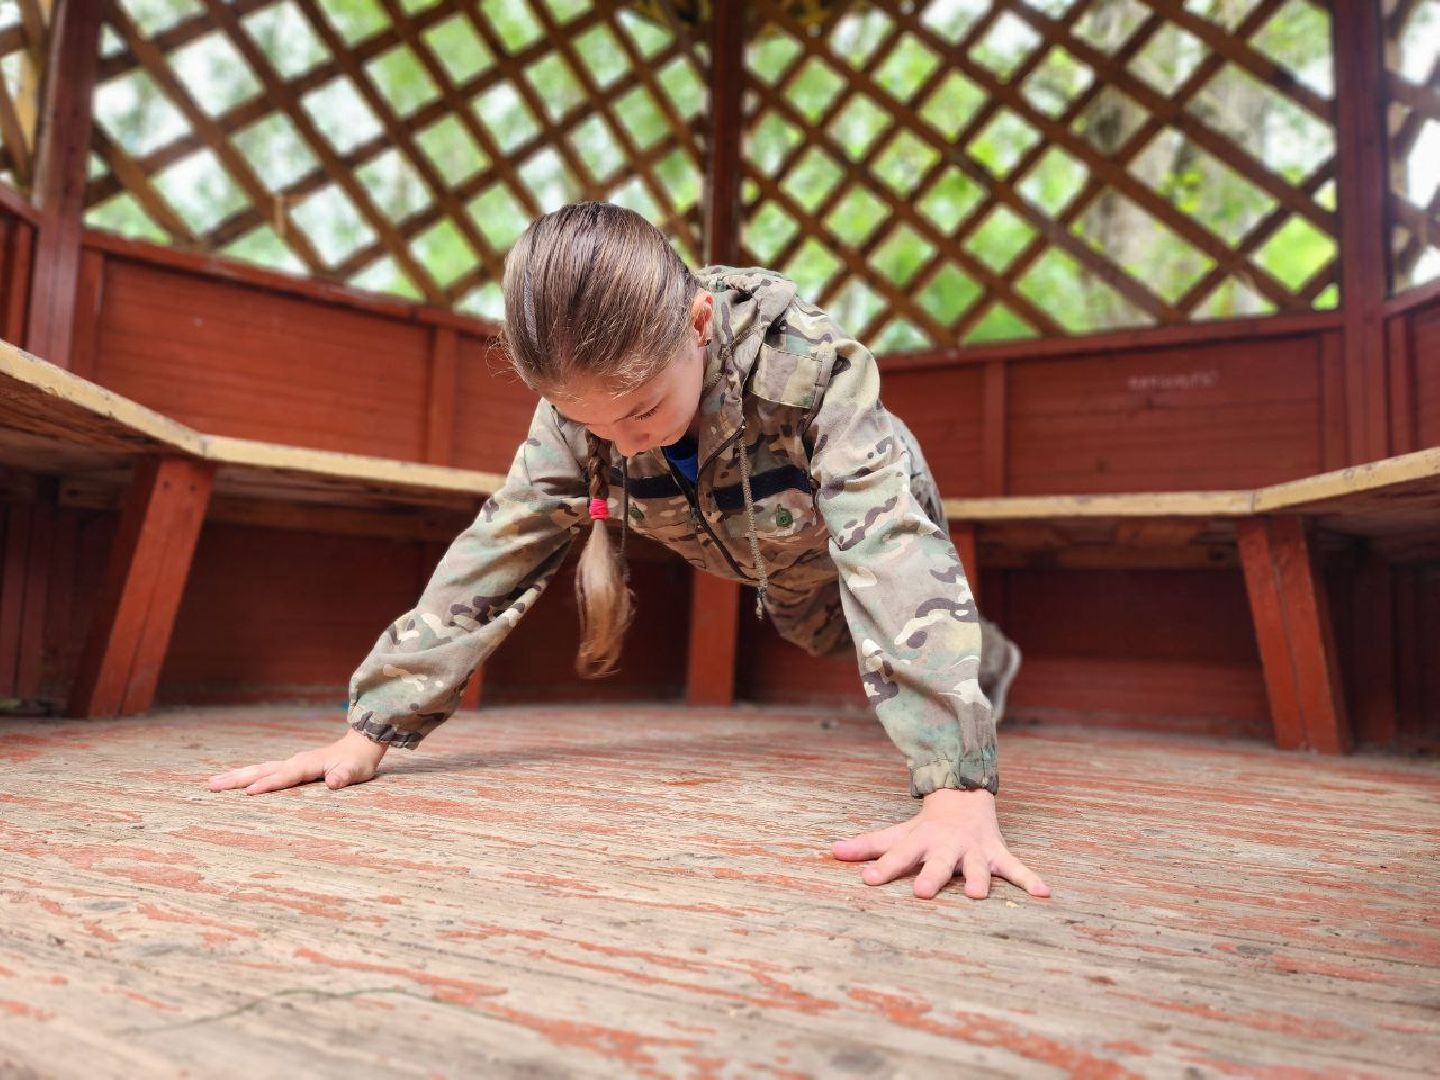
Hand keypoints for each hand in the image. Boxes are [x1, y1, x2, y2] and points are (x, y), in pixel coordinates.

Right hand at [207, 728, 389, 794]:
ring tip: (213, 783)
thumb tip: (333, 782)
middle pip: (261, 771)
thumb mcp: (356, 770)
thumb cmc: (358, 761)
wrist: (361, 745)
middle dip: (237, 779)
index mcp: (307, 764)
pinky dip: (248, 776)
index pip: (284, 777)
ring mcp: (292, 763)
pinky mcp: (292, 767)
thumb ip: (344, 776)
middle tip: (211, 785)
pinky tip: (237, 781)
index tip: (248, 793)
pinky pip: (266, 772)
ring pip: (259, 770)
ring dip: (237, 776)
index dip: (268, 785)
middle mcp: (295, 762)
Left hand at [831, 787, 1050, 899]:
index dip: (883, 868)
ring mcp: (973, 850)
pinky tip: (1045, 893)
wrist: (964, 795)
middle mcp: (946, 847)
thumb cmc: (925, 827)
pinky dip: (1030, 878)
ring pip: (976, 867)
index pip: (897, 856)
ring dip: (978, 879)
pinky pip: (1016, 867)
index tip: (867, 880)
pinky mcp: (997, 853)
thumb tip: (831, 851)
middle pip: (937, 864)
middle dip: (932, 877)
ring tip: (978, 895)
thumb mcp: (897, 834)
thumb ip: (868, 846)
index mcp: (920, 842)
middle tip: (923, 893)